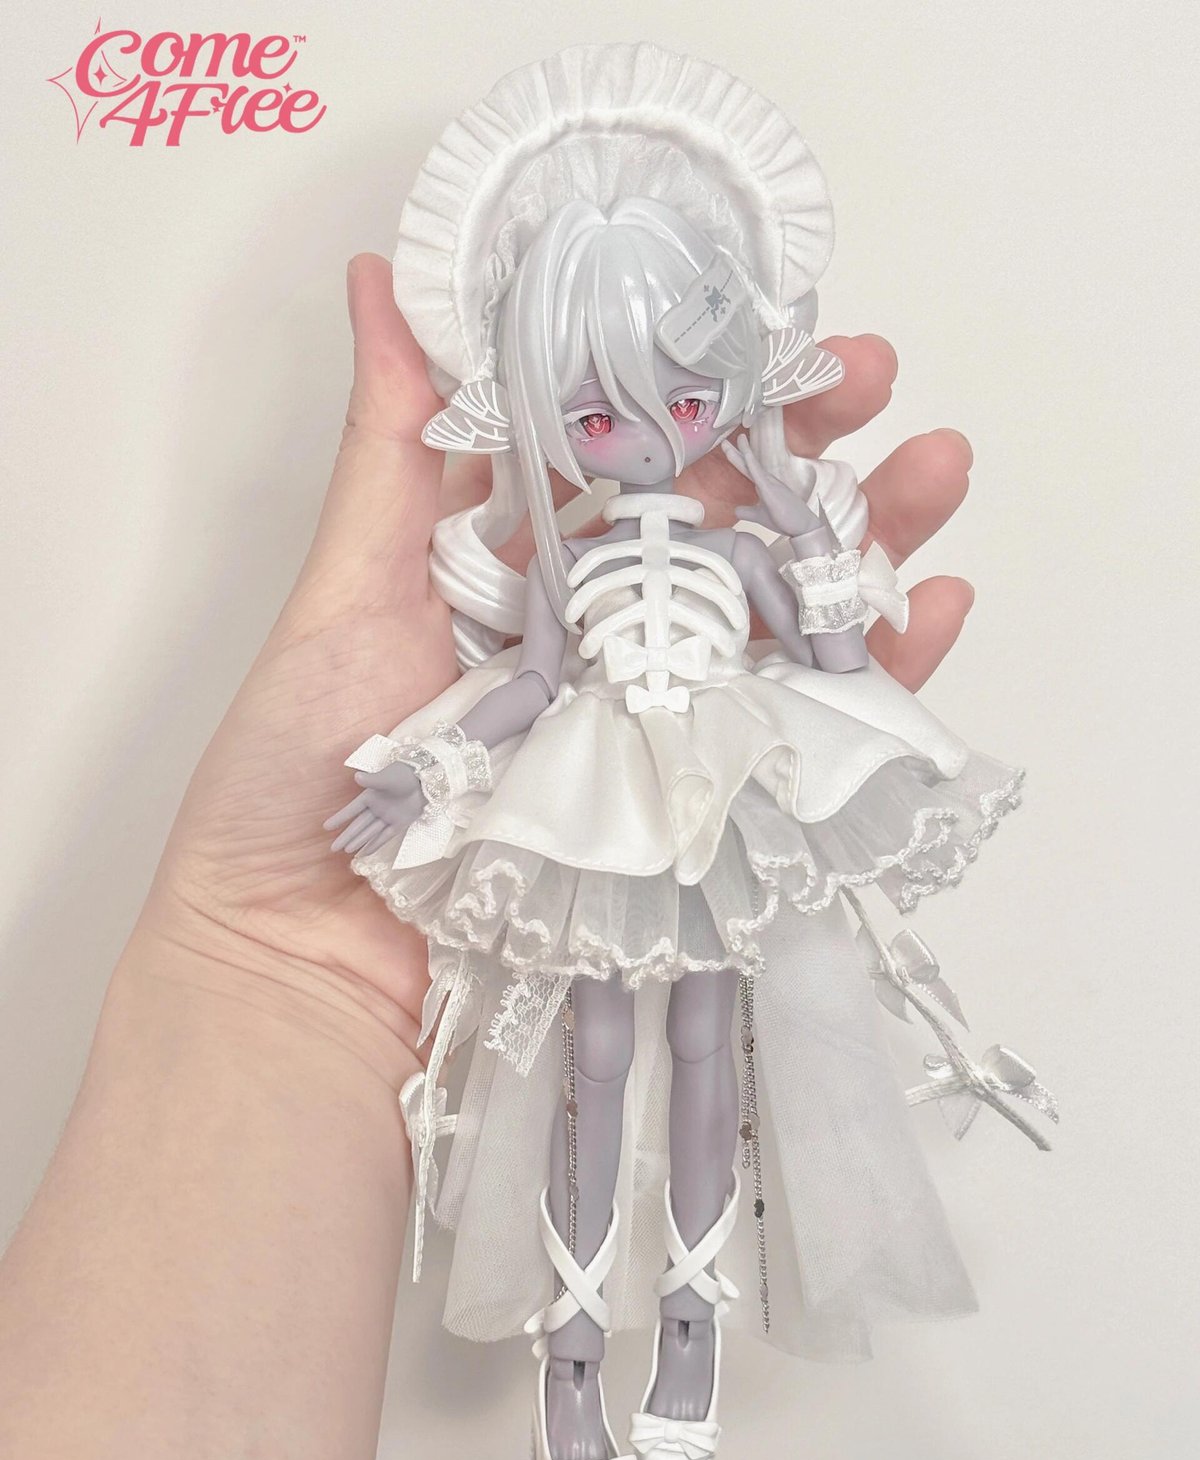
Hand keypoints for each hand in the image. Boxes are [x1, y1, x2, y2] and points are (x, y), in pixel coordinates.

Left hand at [150, 253, 974, 1081]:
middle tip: (883, 380)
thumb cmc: (304, 775)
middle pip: (728, 523)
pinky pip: (806, 737)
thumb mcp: (346, 590)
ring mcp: (656, 717)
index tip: (771, 320)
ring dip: (870, 538)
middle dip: (810, 444)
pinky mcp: (692, 807)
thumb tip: (381, 275)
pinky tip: (939, 607)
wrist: (311, 962)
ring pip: (784, 614)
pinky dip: (879, 675)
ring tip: (940, 470)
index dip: (705, 385)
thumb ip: (391, 448)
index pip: (634, 453)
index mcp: (526, 566)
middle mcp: (602, 632)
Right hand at [323, 761, 423, 856]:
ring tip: (346, 851)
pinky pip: (385, 836)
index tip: (326, 827)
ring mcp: (388, 817)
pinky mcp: (400, 823)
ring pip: (370, 833)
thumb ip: (372, 780)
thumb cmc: (403, 774)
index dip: (339, 819)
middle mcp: (377, 808)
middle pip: (358, 825)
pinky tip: (365, 852)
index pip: (351, 810)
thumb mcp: (386, 778)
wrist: (424, 779)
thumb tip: (356, 777)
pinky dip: (375, 844)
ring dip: (359, 841)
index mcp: (370, 796)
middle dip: (346, 836)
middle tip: (333, 848)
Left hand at [719, 434, 824, 538]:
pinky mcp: (771, 489)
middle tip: (723, 440)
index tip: (728, 448)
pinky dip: (752, 462)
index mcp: (763, 485)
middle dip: (736, 451)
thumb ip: (748, 511)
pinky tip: (745, 454)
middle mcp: (766, 480)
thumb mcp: (760, 516)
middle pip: (748, 463)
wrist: (802, 526)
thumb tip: (736, 510)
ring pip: (753, 464)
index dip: (737, 458)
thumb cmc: (784, 519)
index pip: (747, 469)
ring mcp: (770, 483)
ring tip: (737, 437)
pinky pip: (759, 473)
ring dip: (744, 450)